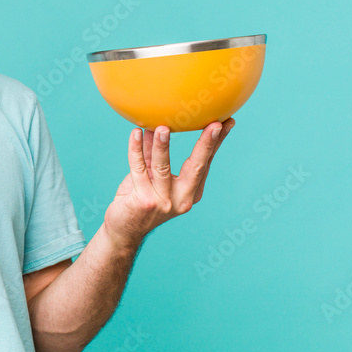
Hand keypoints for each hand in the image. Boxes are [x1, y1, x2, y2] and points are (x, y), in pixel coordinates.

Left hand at [102, 118, 234, 252]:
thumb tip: (160, 124)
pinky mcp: (143, 202)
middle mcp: (182, 198)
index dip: (216, 141)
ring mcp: (163, 202)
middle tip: (214, 124)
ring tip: (163, 127)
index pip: (205, 161)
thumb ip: (157, 154)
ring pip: (163, 168)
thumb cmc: (140, 198)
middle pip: (197, 167)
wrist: (123, 229)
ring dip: (163, 146)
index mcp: (191, 191)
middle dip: (206, 144)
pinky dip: (136, 150)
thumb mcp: (152, 175)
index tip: (227, 121)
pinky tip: (135, 134)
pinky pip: (139, 170)